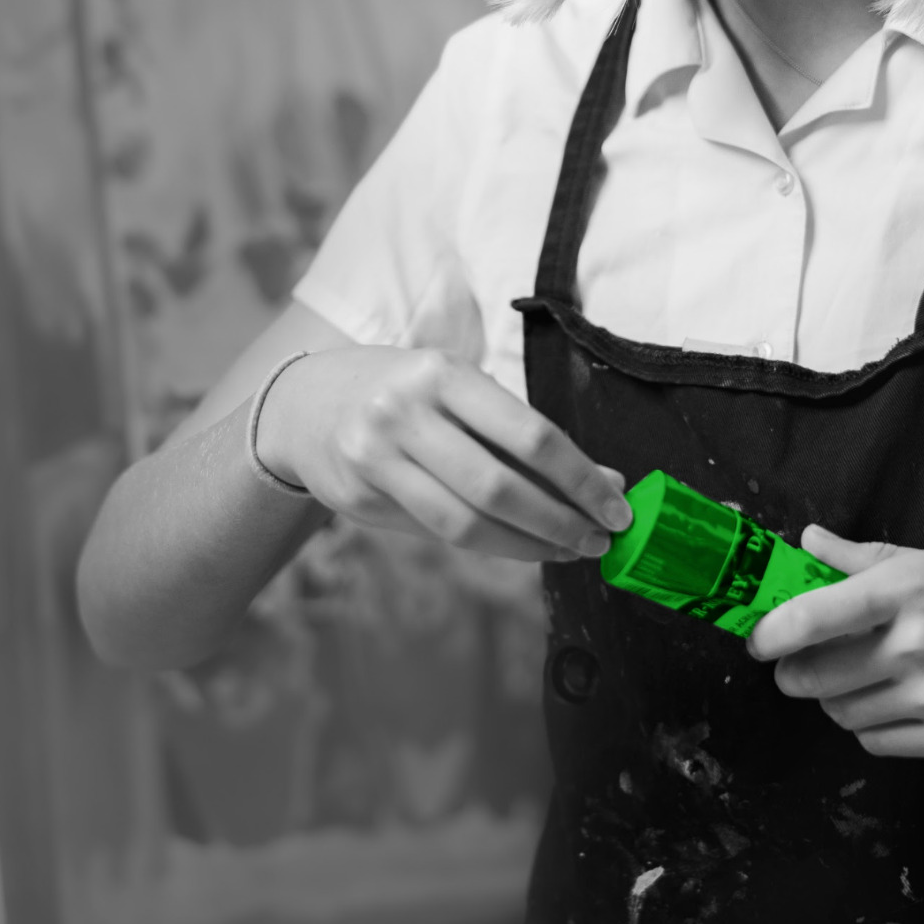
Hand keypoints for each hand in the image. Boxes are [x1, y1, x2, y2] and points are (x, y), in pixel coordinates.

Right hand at [253, 346, 631, 562]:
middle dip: (560, 521)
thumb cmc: (406, 392)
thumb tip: (605, 479)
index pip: (529, 434)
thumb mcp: (462, 390)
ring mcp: (376, 459)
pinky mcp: (360, 500)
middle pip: (499, 487)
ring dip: (529, 545)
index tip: (618, 505)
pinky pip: (437, 533)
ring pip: (466, 523)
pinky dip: (489, 545)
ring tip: (569, 549)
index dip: (580, 478)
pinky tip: (521, 545)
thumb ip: (525, 435)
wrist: (305, 404)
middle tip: (600, 540)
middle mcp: (404, 413)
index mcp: (443, 374)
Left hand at [747, 527, 923, 758]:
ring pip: (844, 713)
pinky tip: (891, 703)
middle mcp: (918, 645)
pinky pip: (881, 743)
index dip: (771, 632)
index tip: (757, 638)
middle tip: (801, 661)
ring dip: (836, 699)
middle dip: (796, 670)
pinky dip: (872, 726)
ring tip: (857, 677)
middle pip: (816, 675)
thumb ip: (873, 560)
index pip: (814, 616)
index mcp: (914, 589)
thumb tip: (810, 544)